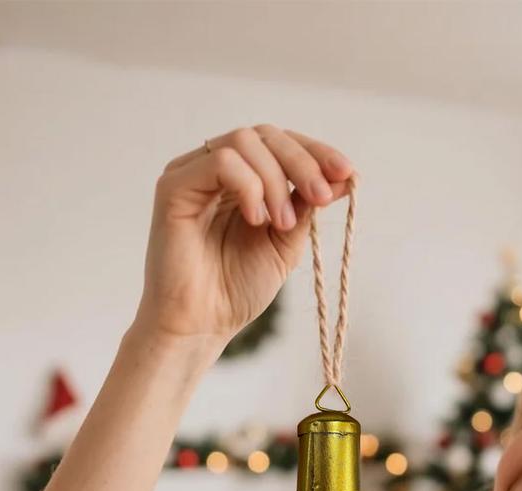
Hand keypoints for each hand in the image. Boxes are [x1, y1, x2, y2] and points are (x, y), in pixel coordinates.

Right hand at [129, 124, 357, 353]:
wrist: (201, 325)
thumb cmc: (236, 290)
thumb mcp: (286, 244)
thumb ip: (307, 208)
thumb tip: (345, 178)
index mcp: (243, 179)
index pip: (280, 144)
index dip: (316, 152)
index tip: (347, 173)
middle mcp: (216, 170)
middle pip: (265, 134)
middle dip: (303, 163)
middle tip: (322, 198)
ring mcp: (192, 174)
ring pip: (244, 141)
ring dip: (276, 180)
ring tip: (282, 224)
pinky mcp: (174, 187)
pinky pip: (220, 162)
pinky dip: (249, 186)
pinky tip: (257, 220)